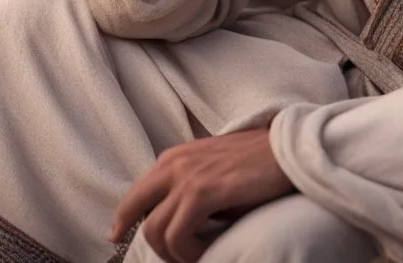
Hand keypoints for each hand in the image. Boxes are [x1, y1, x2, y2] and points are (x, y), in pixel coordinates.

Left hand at [109, 128, 293, 262]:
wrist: (287, 150)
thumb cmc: (257, 162)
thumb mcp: (214, 168)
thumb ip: (190, 185)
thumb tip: (177, 218)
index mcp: (175, 157)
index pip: (137, 193)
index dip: (123, 218)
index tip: (115, 235)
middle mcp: (174, 163)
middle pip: (139, 216)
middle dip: (154, 246)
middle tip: (177, 259)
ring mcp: (186, 177)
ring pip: (155, 232)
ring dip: (175, 254)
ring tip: (199, 257)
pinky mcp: (201, 192)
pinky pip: (178, 236)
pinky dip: (190, 253)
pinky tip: (208, 251)